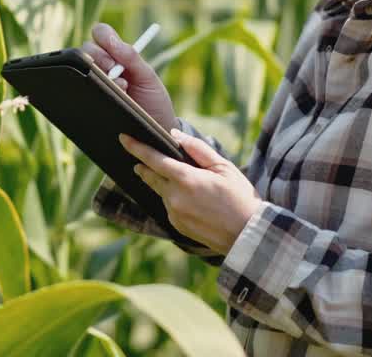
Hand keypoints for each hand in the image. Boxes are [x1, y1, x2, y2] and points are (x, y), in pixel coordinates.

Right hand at [81, 22, 177, 131]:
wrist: (154, 132)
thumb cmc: (153, 102)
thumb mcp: (148, 78)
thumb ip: (132, 57)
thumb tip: (113, 40)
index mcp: (118, 55)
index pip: (101, 34)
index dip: (103, 36)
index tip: (113, 48)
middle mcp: (103, 67)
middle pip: (87, 49)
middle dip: (100, 57)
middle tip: (115, 71)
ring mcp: (95, 83)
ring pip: (81, 67)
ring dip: (100, 75)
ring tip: (121, 90)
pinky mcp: (88, 100)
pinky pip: (79, 89)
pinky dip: (92, 89)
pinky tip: (108, 97)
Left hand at [120, 128, 261, 254]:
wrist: (248, 236)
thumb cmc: (240, 197)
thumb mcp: (224, 167)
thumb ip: (197, 149)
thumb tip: (175, 135)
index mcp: (186, 179)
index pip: (154, 159)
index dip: (137, 147)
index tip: (123, 138)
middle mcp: (175, 197)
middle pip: (151, 176)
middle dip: (144, 165)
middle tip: (139, 156)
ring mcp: (174, 214)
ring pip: (161, 192)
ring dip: (164, 183)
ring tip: (184, 181)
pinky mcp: (177, 226)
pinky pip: (169, 207)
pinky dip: (174, 199)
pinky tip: (192, 200)